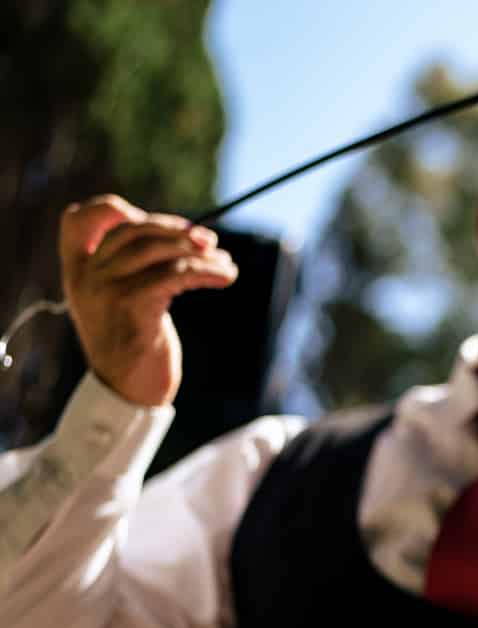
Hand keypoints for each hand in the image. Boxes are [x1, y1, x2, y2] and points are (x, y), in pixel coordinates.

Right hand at [58, 194, 237, 406]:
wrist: (127, 391)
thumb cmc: (133, 342)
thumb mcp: (118, 300)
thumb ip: (128, 268)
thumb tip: (179, 234)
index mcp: (76, 270)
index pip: (77, 220)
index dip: (114, 210)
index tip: (157, 223)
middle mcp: (86, 276)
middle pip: (133, 229)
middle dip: (176, 229)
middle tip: (209, 240)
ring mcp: (106, 289)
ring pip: (160, 251)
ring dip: (201, 253)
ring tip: (225, 261)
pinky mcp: (134, 305)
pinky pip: (176, 275)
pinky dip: (207, 272)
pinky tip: (225, 277)